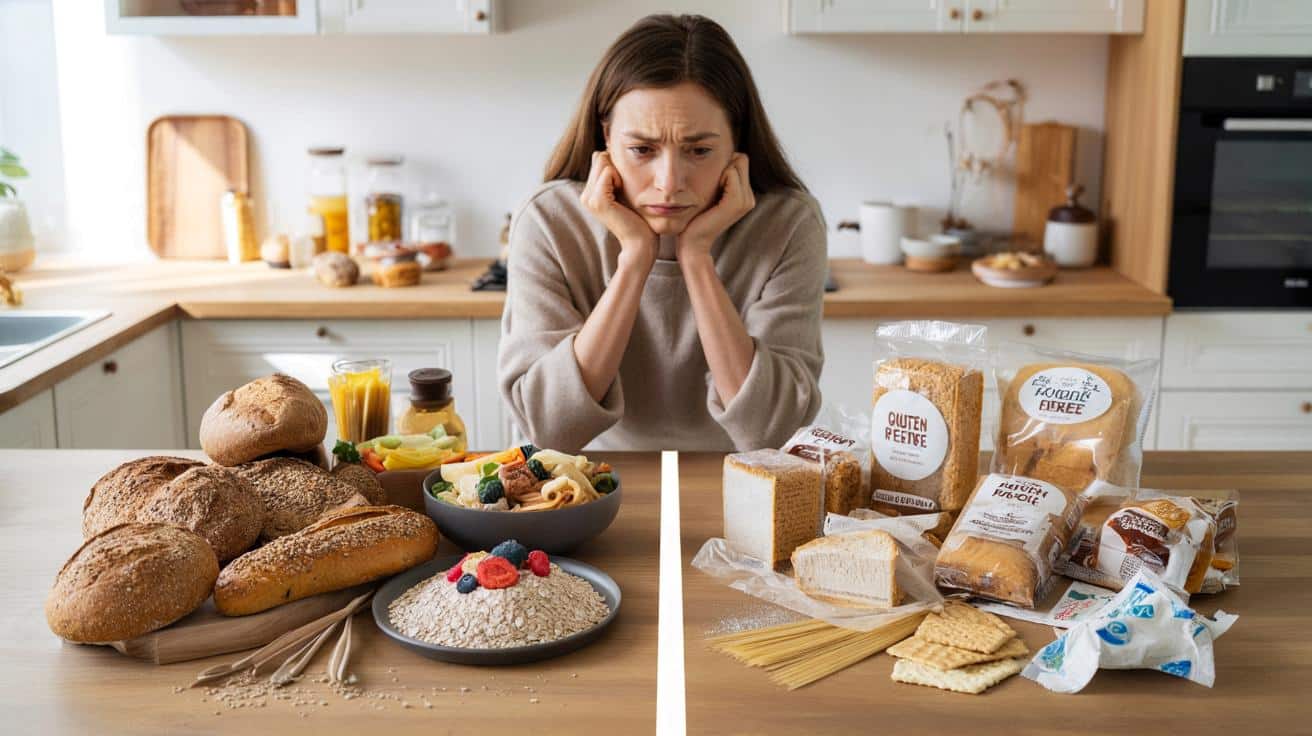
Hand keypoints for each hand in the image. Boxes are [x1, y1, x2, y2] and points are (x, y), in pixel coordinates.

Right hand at [580, 151, 656, 268]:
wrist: (641, 242)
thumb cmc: (639, 217)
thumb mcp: (624, 190)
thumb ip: (614, 173)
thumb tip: (606, 149)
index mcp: (590, 193)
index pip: (599, 158)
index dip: (615, 165)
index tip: (624, 186)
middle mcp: (585, 195)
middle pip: (600, 157)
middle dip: (617, 166)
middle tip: (625, 189)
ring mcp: (589, 198)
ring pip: (603, 161)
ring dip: (619, 172)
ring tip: (624, 192)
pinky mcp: (597, 201)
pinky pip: (608, 171)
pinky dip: (619, 178)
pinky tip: (623, 193)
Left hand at [677, 153, 755, 261]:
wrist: (692, 242)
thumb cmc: (695, 217)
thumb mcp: (709, 193)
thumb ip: (718, 177)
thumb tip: (716, 153)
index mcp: (745, 195)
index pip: (741, 160)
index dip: (724, 162)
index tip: (709, 178)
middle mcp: (749, 197)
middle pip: (741, 159)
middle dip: (724, 164)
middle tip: (707, 183)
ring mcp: (745, 200)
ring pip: (737, 163)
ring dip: (720, 170)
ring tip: (708, 189)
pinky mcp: (736, 202)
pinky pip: (731, 173)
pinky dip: (719, 175)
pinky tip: (709, 190)